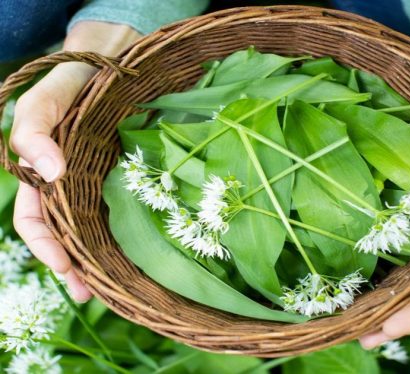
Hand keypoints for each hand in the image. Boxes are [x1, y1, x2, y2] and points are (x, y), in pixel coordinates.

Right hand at [11, 21, 140, 301]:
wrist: (118, 62)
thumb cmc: (78, 80)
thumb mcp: (47, 98)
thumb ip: (35, 129)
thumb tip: (48, 172)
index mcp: (43, 172)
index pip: (35, 219)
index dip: (45, 246)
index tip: (65, 268)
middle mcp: (70, 184)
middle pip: (65, 235)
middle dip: (73, 267)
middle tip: (88, 294)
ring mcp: (100, 184)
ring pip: (93, 231)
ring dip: (97, 262)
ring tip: (110, 288)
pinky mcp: (127, 180)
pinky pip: (122, 214)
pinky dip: (123, 239)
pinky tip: (134, 258)